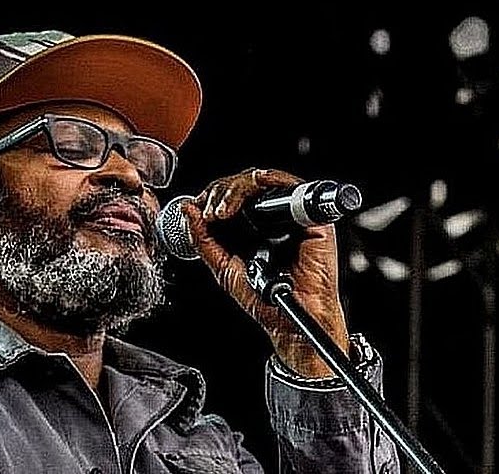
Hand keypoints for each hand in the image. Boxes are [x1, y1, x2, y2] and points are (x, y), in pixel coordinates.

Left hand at [182, 168, 349, 377]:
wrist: (288, 319)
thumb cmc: (265, 299)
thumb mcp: (222, 267)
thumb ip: (203, 239)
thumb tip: (188, 208)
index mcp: (252, 226)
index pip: (230, 194)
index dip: (211, 196)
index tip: (196, 210)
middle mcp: (272, 217)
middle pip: (243, 183)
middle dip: (219, 192)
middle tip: (209, 213)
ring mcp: (291, 215)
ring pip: (261, 180)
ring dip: (234, 189)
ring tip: (220, 213)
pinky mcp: (311, 217)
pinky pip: (290, 186)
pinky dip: (265, 183)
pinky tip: (242, 205)